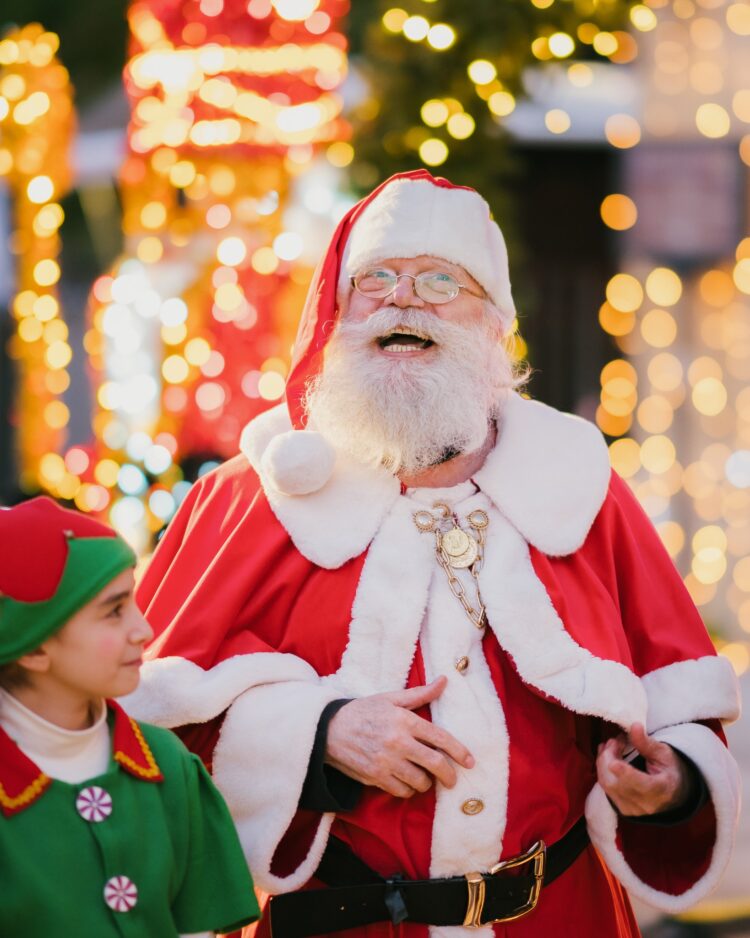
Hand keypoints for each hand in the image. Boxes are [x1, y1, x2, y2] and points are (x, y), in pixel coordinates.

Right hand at [325, 676, 474, 797]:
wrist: (328, 729)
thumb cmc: (362, 711)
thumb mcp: (390, 698)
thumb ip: (419, 694)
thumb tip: (444, 681)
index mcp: (405, 720)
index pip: (441, 739)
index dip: (460, 752)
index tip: (470, 761)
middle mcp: (398, 742)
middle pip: (435, 764)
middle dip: (449, 775)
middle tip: (452, 779)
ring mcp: (386, 762)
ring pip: (419, 782)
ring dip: (426, 783)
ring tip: (424, 777)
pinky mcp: (375, 777)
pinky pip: (402, 791)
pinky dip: (408, 790)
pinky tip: (407, 782)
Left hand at [596, 722, 692, 816]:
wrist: (673, 792)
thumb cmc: (669, 770)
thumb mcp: (664, 754)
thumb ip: (646, 743)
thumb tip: (634, 727)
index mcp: (661, 790)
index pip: (642, 785)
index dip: (626, 775)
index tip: (614, 763)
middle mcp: (646, 804)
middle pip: (617, 783)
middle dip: (609, 757)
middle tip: (614, 740)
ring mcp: (632, 809)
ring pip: (607, 785)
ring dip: (603, 761)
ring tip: (610, 745)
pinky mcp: (622, 808)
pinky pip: (605, 788)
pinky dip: (603, 770)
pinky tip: (607, 756)